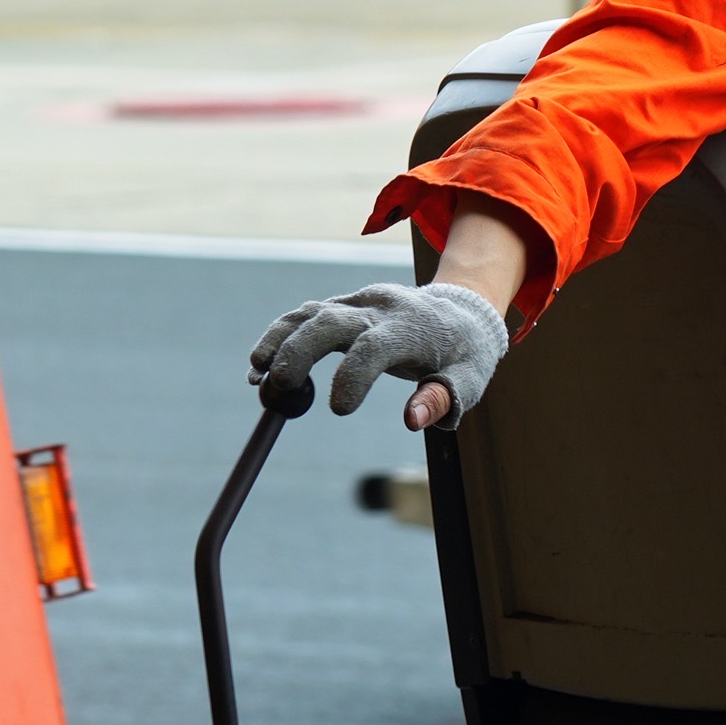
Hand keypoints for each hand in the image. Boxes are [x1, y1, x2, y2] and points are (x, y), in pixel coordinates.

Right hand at [249, 282, 508, 429]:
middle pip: (329, 321)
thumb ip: (444, 399)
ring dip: (277, 341)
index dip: (352, 376)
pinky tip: (260, 367)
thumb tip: (412, 421)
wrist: (460, 310)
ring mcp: (357, 303)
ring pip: (309, 313)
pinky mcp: (342, 307)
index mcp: (411, 327)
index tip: (339, 411)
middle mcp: (379, 308)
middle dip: (298, 352)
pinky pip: (304, 316)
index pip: (374, 346)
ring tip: (256, 376)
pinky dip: (279, 337)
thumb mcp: (469, 379)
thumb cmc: (464, 354)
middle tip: (277, 389)